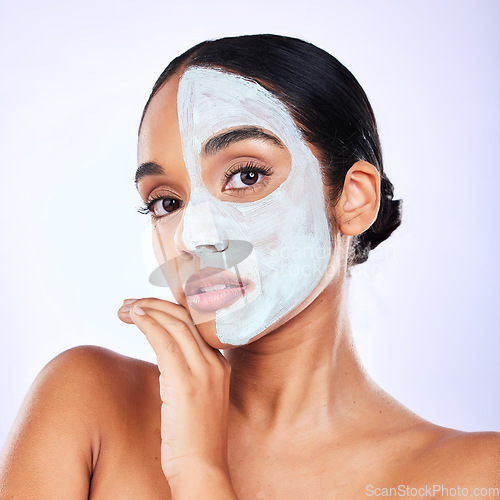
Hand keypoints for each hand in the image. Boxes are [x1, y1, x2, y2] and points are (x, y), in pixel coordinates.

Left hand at [117, 298, 232, 489]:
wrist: (202, 469)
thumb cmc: (194, 440)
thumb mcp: (197, 399)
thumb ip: (188, 375)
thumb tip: (168, 361)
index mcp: (219, 365)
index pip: (196, 323)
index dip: (169, 309)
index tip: (147, 306)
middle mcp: (215, 362)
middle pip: (186, 318)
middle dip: (155, 305)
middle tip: (129, 303)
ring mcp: (203, 371)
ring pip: (176, 324)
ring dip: (148, 310)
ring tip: (125, 308)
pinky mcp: (186, 382)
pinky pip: (166, 341)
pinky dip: (149, 324)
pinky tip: (135, 316)